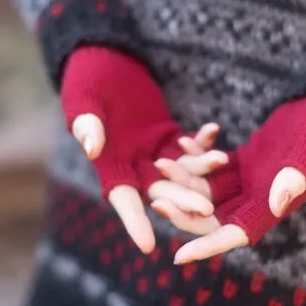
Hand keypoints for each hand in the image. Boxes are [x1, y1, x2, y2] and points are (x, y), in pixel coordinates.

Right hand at [61, 46, 220, 252]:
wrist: (103, 58)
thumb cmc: (86, 79)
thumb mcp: (83, 99)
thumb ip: (87, 123)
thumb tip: (92, 147)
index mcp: (108, 164)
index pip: (122, 199)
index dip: (134, 222)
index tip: (148, 246)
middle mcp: (132, 164)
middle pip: (160, 190)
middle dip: (183, 201)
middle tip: (208, 211)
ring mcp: (151, 150)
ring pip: (180, 170)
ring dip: (200, 169)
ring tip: (221, 161)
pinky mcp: (166, 135)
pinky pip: (188, 146)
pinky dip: (201, 141)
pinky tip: (215, 131)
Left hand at [150, 95, 305, 263]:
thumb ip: (295, 177)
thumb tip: (277, 202)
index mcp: (274, 205)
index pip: (237, 234)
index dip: (208, 246)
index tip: (178, 256)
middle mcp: (259, 197)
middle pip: (214, 215)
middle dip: (184, 212)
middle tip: (155, 202)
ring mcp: (251, 179)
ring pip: (209, 189)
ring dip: (184, 180)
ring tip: (160, 163)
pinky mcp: (246, 160)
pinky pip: (214, 166)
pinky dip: (197, 157)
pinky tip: (181, 140)